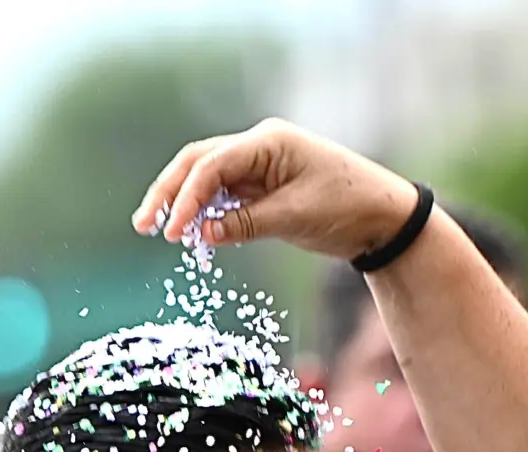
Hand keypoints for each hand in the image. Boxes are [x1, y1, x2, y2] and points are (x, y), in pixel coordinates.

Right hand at [133, 118, 421, 261]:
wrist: (383, 217)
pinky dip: (205, 212)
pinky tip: (191, 232)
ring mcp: (260, 164)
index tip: (172, 231)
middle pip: (199, 163)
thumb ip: (245, 224)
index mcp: (268, 142)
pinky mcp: (263, 185)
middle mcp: (259, 146)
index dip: (185, 198)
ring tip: (160, 231)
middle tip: (144, 225)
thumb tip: (199, 233)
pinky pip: (224, 195)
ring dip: (183, 202)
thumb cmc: (348, 208)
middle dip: (169, 193)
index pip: (212, 164)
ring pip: (207, 178)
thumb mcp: (294, 218)